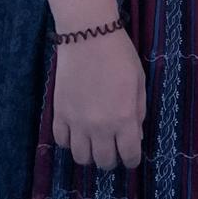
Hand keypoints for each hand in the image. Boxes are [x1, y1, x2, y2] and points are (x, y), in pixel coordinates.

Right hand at [52, 29, 146, 169]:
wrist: (89, 36)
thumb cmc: (119, 55)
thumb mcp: (139, 82)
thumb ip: (138, 111)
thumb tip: (135, 135)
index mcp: (124, 118)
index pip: (129, 156)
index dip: (132, 160)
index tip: (131, 155)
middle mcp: (100, 127)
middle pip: (104, 162)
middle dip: (111, 160)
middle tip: (114, 149)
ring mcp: (77, 123)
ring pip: (81, 158)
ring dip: (90, 154)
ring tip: (95, 143)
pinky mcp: (59, 114)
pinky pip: (61, 142)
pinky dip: (70, 142)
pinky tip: (77, 131)